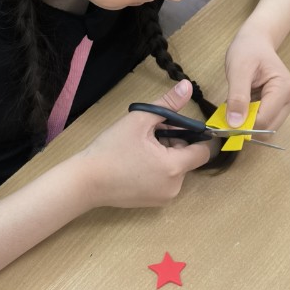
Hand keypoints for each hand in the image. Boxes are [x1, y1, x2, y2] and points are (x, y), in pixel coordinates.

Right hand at [76, 79, 211, 208]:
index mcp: (174, 167)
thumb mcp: (139, 120)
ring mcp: (163, 198)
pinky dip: (157, 169)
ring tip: (140, 148)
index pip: (203, 152)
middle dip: (173, 142)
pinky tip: (137, 162)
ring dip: (165, 155)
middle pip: (187, 159)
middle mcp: (174, 187)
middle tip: (149, 133)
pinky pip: (165, 181)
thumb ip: (167, 104)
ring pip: (175, 169)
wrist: (85, 182)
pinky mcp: (153, 203)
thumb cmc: (111, 149)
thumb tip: (188, 87)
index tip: (179, 126)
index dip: (196, 136)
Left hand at [223, 26, 289, 131]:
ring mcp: (285, 104)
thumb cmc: (248, 50)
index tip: (226, 119)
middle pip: (267, 128)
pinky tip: (243, 104)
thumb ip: (237, 97)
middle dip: (247, 125)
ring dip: (248, 122)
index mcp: (284, 89)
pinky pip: (263, 121)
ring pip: (265, 128)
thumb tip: (235, 124)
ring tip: (237, 104)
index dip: (244, 124)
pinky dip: (249, 118)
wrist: (255, 41)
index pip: (264, 121)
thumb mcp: (238, 70)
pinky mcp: (278, 106)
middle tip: (230, 112)